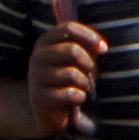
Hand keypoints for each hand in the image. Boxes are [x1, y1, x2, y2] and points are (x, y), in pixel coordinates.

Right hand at [29, 19, 106, 136]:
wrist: (51, 111)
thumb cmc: (69, 79)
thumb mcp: (78, 59)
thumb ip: (88, 46)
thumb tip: (101, 46)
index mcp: (46, 42)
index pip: (68, 28)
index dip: (89, 36)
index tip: (103, 48)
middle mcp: (37, 57)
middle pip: (72, 50)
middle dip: (88, 63)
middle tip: (90, 72)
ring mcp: (35, 77)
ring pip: (72, 73)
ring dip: (84, 82)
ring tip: (83, 87)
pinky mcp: (39, 97)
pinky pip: (69, 93)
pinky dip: (79, 96)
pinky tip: (77, 98)